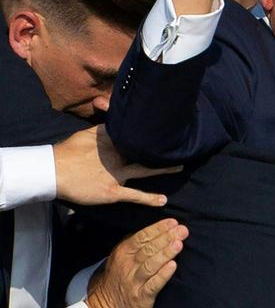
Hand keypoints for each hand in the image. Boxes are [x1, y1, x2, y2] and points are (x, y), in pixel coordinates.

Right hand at [54, 125, 181, 206]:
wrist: (52, 170)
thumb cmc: (67, 152)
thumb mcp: (87, 133)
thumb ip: (103, 126)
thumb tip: (113, 115)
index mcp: (113, 142)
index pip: (136, 136)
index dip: (151, 134)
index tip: (166, 130)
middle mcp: (118, 156)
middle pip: (146, 151)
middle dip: (162, 148)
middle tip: (180, 145)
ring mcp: (117, 174)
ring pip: (145, 171)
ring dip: (163, 169)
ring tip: (180, 167)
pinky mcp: (112, 191)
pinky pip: (134, 195)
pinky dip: (149, 198)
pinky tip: (163, 201)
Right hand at [86, 219, 188, 307]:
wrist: (106, 303)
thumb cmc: (120, 273)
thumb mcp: (121, 255)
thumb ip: (136, 241)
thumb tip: (159, 226)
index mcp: (123, 252)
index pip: (142, 237)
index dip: (158, 228)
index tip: (173, 222)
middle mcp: (127, 266)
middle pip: (148, 249)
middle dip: (166, 238)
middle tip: (182, 230)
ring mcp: (134, 282)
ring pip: (150, 265)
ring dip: (165, 254)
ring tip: (178, 244)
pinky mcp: (141, 297)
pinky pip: (153, 285)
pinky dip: (163, 275)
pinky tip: (173, 266)